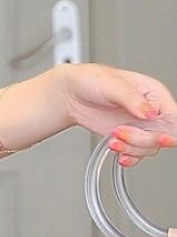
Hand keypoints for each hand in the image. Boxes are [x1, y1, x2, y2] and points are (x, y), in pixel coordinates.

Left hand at [54, 63, 176, 166]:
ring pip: (151, 147)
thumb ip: (132, 99)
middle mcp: (151, 112)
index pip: (175, 116)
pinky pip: (139, 154)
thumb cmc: (90, 80)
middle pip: (164, 136)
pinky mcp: (129, 138)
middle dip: (142, 138)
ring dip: (131, 147)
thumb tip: (150, 112)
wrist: (70, 94)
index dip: (171, 130)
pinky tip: (119, 153)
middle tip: (120, 132)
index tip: (161, 137)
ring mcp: (141, 126)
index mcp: (154, 94)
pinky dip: (129, 156)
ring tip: (112, 137)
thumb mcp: (112, 84)